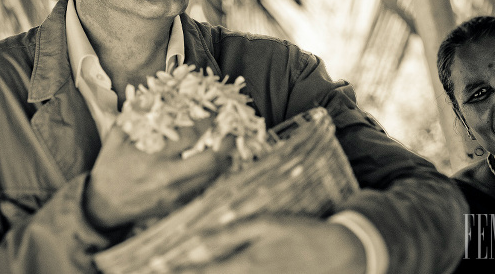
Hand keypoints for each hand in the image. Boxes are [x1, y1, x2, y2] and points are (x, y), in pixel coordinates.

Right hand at [84, 121, 232, 229]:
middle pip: (209, 162)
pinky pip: (201, 192)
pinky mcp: (175, 207)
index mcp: (154, 157)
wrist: (101, 205)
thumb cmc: (110, 169)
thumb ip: (133, 115)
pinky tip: (213, 169)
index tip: (215, 114)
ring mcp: (174, 195)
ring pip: (210, 179)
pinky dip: (210, 179)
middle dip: (226, 147)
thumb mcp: (116, 138)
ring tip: (227, 151)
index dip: (206, 123)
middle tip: (232, 135)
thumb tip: (148, 94)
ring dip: (222, 163)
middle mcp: (168, 177)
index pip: (190, 137)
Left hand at [175, 215, 367, 273]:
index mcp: (245, 263)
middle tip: (158, 271)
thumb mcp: (266, 224)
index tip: (155, 269)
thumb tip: (198, 240)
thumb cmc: (301, 233)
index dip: (176, 273)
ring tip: (183, 271)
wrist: (338, 253)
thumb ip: (231, 233)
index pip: (202, 273)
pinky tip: (217, 272)